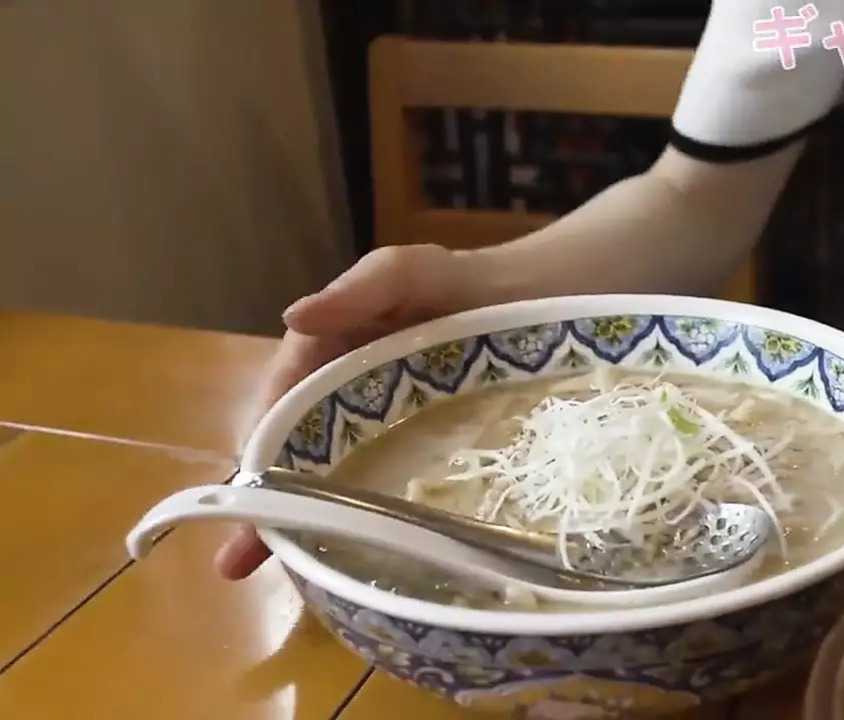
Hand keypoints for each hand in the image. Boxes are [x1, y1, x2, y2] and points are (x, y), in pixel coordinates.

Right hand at [215, 244, 470, 578]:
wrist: (529, 298)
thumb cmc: (457, 280)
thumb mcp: (407, 272)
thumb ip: (357, 290)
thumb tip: (293, 317)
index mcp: (319, 355)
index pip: (276, 407)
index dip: (257, 450)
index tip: (246, 496)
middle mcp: (336, 396)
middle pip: (290, 452)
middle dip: (264, 503)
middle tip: (240, 559)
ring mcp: (374, 426)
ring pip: (327, 476)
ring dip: (302, 521)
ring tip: (285, 573)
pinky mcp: (412, 447)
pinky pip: (378, 483)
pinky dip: (360, 518)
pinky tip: (354, 559)